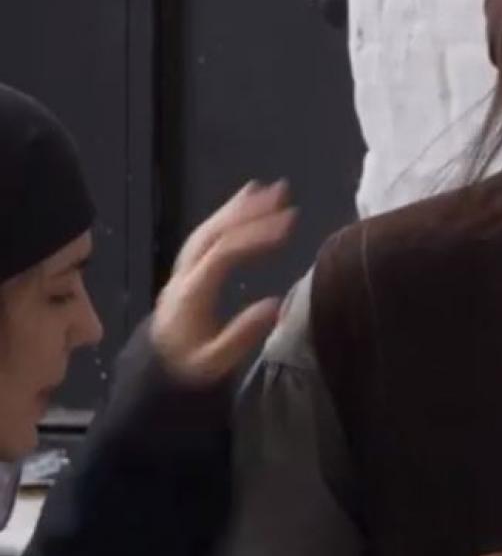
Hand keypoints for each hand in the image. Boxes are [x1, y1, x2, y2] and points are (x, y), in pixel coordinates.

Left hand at [151, 180, 296, 382]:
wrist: (157, 366)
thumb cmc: (189, 365)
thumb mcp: (215, 362)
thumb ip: (242, 335)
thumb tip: (276, 304)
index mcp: (191, 294)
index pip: (222, 256)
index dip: (255, 238)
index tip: (288, 228)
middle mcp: (185, 273)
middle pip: (214, 233)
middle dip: (248, 212)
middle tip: (283, 196)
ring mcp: (185, 266)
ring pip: (210, 228)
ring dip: (241, 206)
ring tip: (272, 189)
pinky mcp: (190, 265)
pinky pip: (208, 233)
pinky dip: (229, 213)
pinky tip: (248, 200)